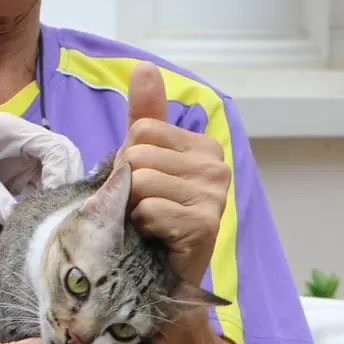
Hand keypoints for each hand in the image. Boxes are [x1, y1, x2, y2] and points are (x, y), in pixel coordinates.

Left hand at [0, 112, 83, 225]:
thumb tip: (26, 225)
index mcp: (11, 130)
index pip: (57, 148)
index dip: (64, 174)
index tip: (54, 202)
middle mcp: (18, 143)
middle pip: (62, 163)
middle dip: (63, 189)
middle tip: (58, 219)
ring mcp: (13, 163)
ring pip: (49, 182)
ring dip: (49, 202)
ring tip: (44, 227)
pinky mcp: (4, 182)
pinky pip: (31, 196)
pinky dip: (33, 210)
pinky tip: (28, 228)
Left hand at [116, 65, 228, 284]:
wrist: (159, 277)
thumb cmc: (151, 217)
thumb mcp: (144, 161)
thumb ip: (146, 115)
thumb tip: (144, 67)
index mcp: (203, 145)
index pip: (141, 129)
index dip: (127, 159)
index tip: (142, 185)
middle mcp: (217, 166)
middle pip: (138, 153)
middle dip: (127, 183)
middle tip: (143, 207)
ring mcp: (215, 195)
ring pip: (141, 180)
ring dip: (133, 206)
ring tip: (149, 222)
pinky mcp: (206, 224)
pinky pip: (151, 208)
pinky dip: (143, 225)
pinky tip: (156, 236)